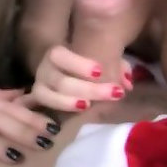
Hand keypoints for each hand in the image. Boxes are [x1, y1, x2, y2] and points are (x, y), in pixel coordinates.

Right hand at [18, 45, 132, 112]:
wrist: (62, 71)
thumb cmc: (84, 64)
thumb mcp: (99, 58)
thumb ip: (115, 65)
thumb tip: (126, 82)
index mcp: (57, 54)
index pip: (60, 55)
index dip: (78, 64)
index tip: (100, 71)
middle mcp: (45, 68)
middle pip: (61, 80)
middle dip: (88, 88)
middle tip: (114, 93)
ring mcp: (41, 85)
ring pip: (49, 94)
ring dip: (70, 102)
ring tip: (89, 105)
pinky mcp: (41, 99)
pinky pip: (46, 106)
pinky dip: (60, 109)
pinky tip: (78, 112)